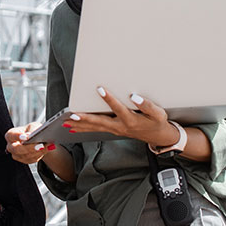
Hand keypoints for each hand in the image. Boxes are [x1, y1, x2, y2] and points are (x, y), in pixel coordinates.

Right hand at [5, 122, 55, 163]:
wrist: (37, 139)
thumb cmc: (32, 130)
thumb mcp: (33, 126)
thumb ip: (32, 129)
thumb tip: (33, 135)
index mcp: (10, 135)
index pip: (11, 136)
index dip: (18, 136)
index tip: (26, 137)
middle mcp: (11, 146)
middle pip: (17, 149)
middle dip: (29, 148)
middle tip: (40, 145)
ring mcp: (16, 155)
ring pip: (25, 156)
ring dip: (37, 152)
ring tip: (47, 146)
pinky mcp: (24, 160)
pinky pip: (31, 159)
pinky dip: (40, 154)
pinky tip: (47, 149)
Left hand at [60, 87, 178, 146]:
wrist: (158, 136)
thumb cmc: (157, 122)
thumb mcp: (158, 113)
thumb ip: (147, 105)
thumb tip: (134, 96)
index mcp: (131, 120)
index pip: (117, 108)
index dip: (109, 99)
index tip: (100, 89)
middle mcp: (120, 126)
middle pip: (100, 122)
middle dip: (85, 119)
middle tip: (72, 115)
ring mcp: (115, 129)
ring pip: (95, 127)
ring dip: (80, 125)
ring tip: (67, 122)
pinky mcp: (113, 130)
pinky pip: (96, 130)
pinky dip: (84, 128)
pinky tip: (74, 128)